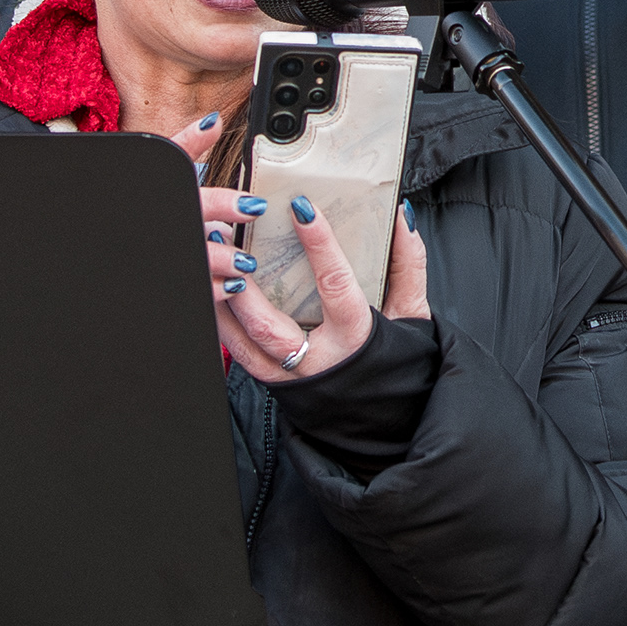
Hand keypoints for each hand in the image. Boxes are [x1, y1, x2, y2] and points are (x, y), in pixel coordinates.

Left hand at [221, 190, 429, 384]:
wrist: (383, 417)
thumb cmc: (398, 363)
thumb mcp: (412, 315)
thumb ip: (408, 265)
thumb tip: (400, 217)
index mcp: (356, 339)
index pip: (335, 286)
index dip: (320, 246)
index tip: (302, 208)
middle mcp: (319, 360)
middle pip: (271, 324)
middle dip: (246, 285)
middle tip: (230, 240)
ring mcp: (290, 375)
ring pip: (246, 341)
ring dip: (224, 301)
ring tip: (214, 260)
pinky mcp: (273, 382)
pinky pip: (239, 353)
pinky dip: (222, 323)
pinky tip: (214, 292)